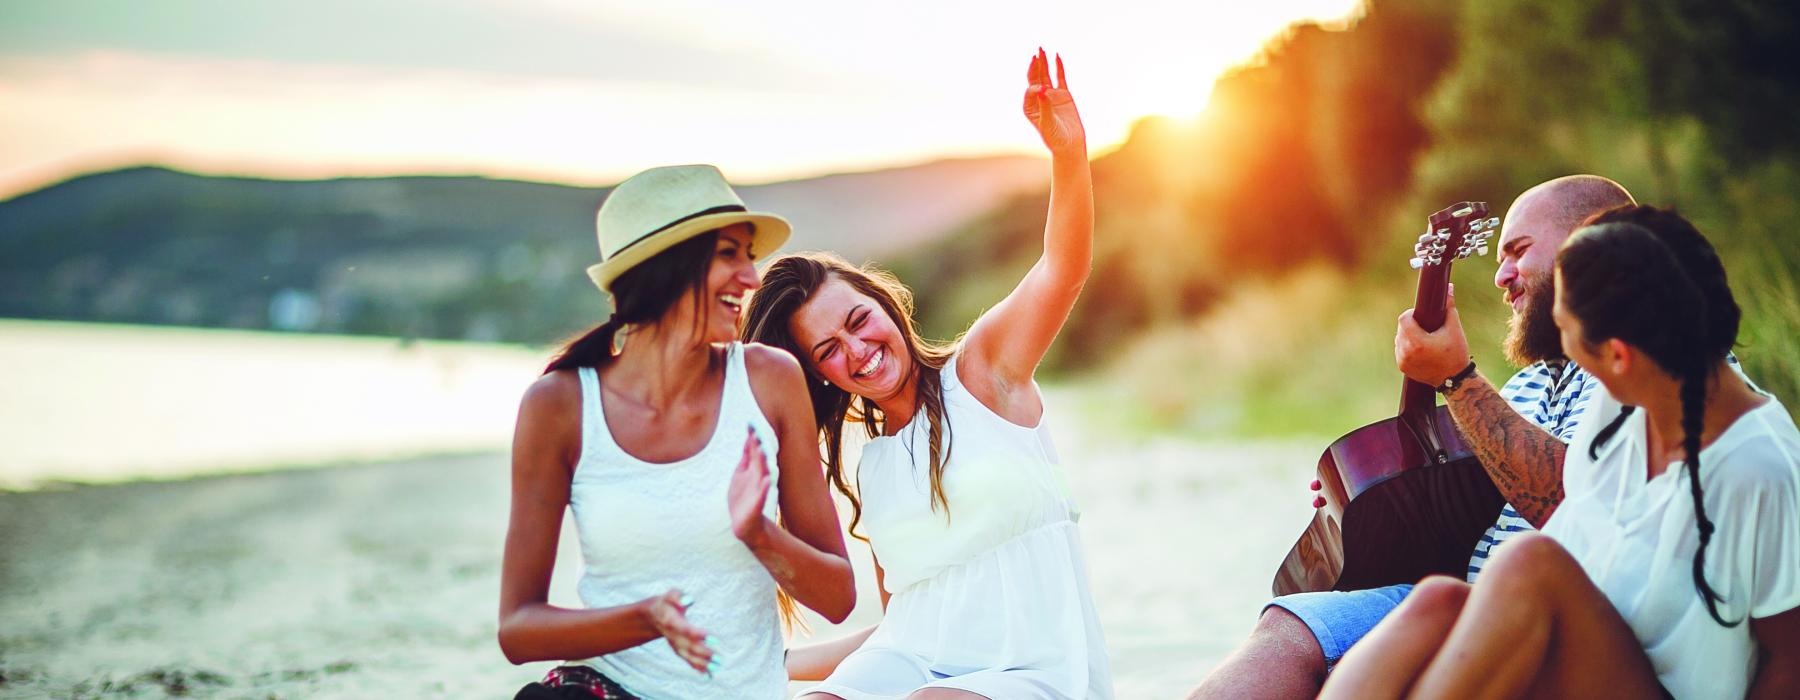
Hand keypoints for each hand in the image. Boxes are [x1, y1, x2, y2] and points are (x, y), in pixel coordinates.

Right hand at [645, 589, 714, 673]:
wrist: (653, 616)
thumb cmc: (666, 603)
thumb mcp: (670, 595)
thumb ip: (678, 597)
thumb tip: (689, 599)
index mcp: (671, 621)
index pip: (685, 629)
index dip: (698, 634)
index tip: (714, 639)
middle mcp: (672, 636)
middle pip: (688, 646)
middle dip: (703, 653)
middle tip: (719, 658)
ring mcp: (675, 645)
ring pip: (688, 656)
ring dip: (702, 663)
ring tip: (717, 666)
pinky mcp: (678, 649)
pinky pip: (687, 660)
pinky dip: (697, 668)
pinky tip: (709, 675)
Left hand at [728, 427, 772, 546]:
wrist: (744, 523)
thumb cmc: (742, 498)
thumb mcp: (740, 475)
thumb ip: (745, 459)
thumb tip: (747, 439)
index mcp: (751, 469)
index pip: (752, 450)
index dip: (751, 438)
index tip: (750, 423)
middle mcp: (757, 477)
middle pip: (758, 459)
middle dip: (757, 446)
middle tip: (757, 431)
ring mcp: (758, 490)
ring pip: (761, 474)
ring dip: (762, 462)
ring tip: (762, 450)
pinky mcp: (757, 504)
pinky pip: (762, 495)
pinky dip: (764, 488)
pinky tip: (768, 480)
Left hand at [1022, 48, 1085, 155]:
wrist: (1070, 145)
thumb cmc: (1055, 138)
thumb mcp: (1047, 123)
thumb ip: (1044, 106)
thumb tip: (1041, 89)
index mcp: (1029, 107)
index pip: (1031, 90)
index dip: (1036, 87)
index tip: (1045, 91)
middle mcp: (1039, 99)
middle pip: (1035, 78)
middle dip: (1035, 65)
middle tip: (1036, 52)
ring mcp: (1051, 95)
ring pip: (1046, 75)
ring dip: (1044, 63)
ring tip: (1042, 49)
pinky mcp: (1064, 95)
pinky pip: (1060, 78)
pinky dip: (1058, 67)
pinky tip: (1057, 56)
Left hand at [1395, 284, 1471, 385]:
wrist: (1455, 379)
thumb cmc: (1456, 353)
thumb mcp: (1454, 329)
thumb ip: (1449, 307)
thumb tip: (1448, 287)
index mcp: (1417, 342)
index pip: (1403, 319)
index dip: (1411, 314)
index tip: (1421, 316)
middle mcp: (1406, 352)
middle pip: (1401, 329)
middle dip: (1411, 325)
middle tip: (1425, 327)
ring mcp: (1402, 361)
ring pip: (1399, 339)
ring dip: (1407, 335)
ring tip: (1422, 337)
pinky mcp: (1402, 368)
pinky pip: (1400, 350)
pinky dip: (1407, 347)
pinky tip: (1419, 348)